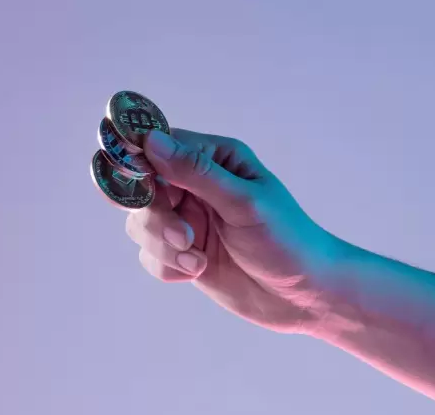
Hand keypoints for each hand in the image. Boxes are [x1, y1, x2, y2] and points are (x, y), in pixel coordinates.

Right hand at [125, 129, 337, 333]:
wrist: (303, 295)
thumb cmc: (286, 240)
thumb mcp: (244, 201)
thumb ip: (196, 172)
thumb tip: (150, 139)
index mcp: (215, 159)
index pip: (160, 146)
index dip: (137, 161)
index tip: (130, 182)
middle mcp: (196, 186)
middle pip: (142, 189)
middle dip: (157, 218)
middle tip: (185, 238)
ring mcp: (187, 220)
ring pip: (141, 225)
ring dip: (163, 246)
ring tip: (197, 260)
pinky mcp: (183, 253)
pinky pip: (150, 255)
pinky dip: (169, 267)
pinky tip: (198, 271)